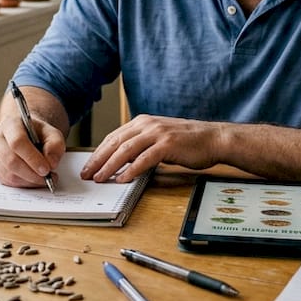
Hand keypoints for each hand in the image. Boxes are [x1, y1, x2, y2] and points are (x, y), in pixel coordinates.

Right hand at [0, 113, 65, 187]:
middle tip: (47, 178)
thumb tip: (51, 164)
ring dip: (28, 181)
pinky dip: (22, 184)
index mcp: (11, 124)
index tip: (46, 169)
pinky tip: (33, 180)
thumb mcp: (52, 134)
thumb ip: (55, 146)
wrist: (26, 133)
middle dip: (31, 174)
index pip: (17, 142)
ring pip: (8, 174)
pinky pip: (6, 181)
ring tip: (43, 179)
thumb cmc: (38, 133)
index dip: (32, 158)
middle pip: (11, 161)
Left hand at [82, 114, 224, 182]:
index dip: (98, 153)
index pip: (113, 137)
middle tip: (87, 174)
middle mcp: (147, 124)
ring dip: (110, 166)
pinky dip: (132, 169)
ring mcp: (157, 133)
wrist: (213, 138)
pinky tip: (123, 178)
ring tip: (100, 178)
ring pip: (126, 150)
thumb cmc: (187, 141)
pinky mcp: (168, 145)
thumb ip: (140, 145)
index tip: (88, 166)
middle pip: (115, 143)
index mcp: (142, 121)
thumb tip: (120, 160)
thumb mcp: (158, 139)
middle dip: (98, 160)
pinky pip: (145, 158)